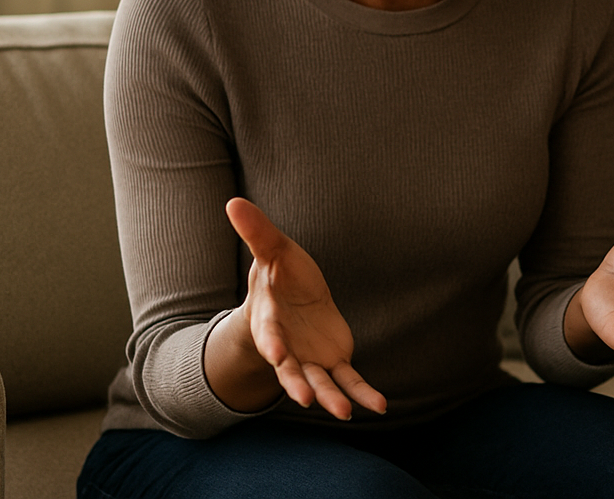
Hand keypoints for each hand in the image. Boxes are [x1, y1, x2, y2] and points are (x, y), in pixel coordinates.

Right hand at [222, 198, 385, 418]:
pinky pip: (349, 381)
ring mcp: (311, 359)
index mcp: (270, 321)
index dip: (273, 343)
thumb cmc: (279, 276)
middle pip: (292, 370)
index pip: (270, 334)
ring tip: (344, 414)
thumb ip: (257, 232)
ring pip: (320, 383)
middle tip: (307, 400)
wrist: (291, 299)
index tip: (277, 354)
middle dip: (298, 384)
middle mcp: (288, 348)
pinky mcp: (334, 361)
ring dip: (331, 399)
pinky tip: (380, 406)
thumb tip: (233, 200)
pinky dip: (363, 393)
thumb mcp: (272, 251)